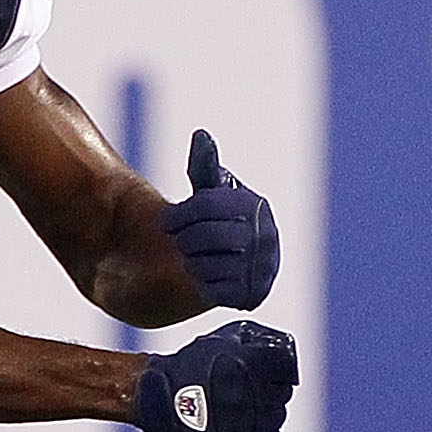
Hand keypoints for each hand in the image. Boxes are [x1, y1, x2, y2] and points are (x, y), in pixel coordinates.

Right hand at [133, 321, 297, 431]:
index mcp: (252, 362)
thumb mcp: (225, 337)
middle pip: (283, 393)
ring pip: (277, 417)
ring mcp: (247, 424)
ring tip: (243, 404)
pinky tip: (248, 424)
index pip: (286, 368)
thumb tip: (287, 349)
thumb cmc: (193, 363)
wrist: (159, 395)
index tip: (266, 370)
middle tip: (249, 386)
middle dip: (271, 388)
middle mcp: (253, 393)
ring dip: (267, 410)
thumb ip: (261, 338)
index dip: (278, 368)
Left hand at [158, 131, 279, 310]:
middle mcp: (265, 237)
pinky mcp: (252, 295)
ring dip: (190, 261)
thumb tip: (200, 136)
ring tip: (191, 256)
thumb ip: (205, 165)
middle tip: (177, 241)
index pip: (208, 206)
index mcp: (256, 206)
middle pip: (205, 236)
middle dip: (183, 238)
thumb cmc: (221, 218)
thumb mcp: (213, 190)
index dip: (180, 213)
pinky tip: (203, 274)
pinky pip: (213, 290)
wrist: (241, 262)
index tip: (165, 222)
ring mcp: (261, 268)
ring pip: (205, 265)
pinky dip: (201, 282)